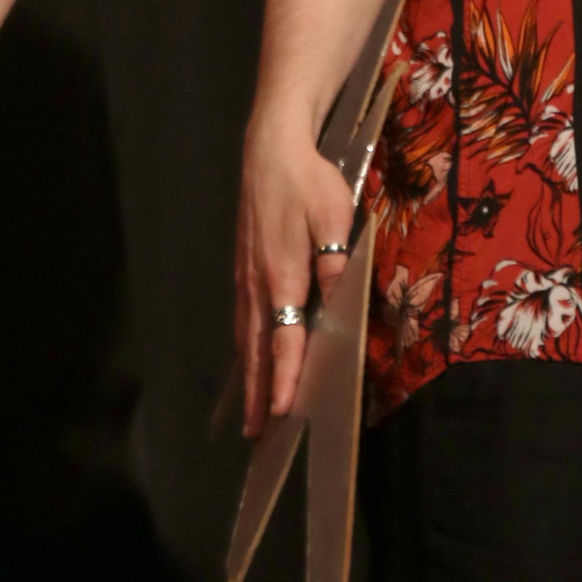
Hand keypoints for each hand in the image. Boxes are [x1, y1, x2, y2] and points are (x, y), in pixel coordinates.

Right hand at [235, 121, 355, 437]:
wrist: (271, 148)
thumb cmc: (308, 181)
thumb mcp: (334, 218)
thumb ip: (335, 264)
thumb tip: (337, 307)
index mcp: (282, 276)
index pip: (283, 339)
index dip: (283, 377)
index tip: (280, 412)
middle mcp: (258, 283)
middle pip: (257, 348)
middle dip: (257, 391)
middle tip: (255, 433)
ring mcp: (247, 275)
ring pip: (246, 335)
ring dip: (248, 373)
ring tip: (249, 407)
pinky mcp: (244, 265)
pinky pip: (244, 316)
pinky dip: (246, 345)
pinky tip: (249, 353)